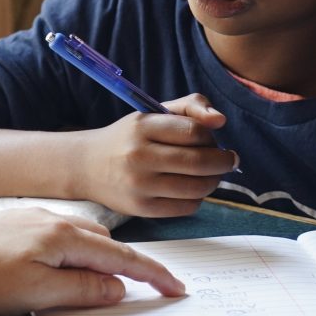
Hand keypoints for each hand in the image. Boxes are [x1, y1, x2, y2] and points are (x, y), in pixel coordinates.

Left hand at [0, 208, 184, 315]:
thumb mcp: (34, 293)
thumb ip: (81, 290)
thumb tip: (119, 289)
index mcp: (64, 237)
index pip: (122, 257)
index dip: (152, 274)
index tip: (177, 288)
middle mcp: (54, 221)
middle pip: (107, 244)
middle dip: (135, 265)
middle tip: (159, 286)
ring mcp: (33, 220)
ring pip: (85, 240)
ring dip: (107, 259)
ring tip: (120, 280)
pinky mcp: (15, 226)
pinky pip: (64, 238)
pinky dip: (82, 254)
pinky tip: (74, 265)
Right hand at [76, 94, 239, 217]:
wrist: (87, 166)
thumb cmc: (129, 137)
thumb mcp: (153, 112)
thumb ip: (191, 106)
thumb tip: (220, 120)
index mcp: (142, 126)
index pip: (194, 131)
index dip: (211, 137)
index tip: (214, 140)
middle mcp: (139, 155)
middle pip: (199, 161)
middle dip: (223, 161)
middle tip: (228, 160)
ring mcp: (139, 185)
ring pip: (197, 187)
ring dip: (214, 181)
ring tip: (212, 175)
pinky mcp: (141, 208)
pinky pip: (186, 207)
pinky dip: (198, 198)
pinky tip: (192, 189)